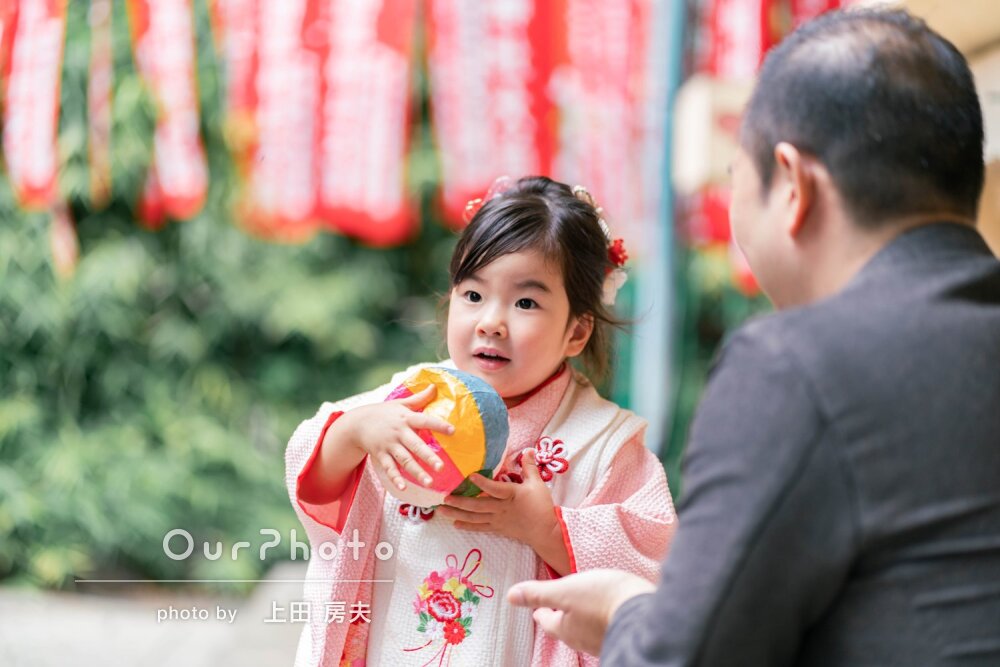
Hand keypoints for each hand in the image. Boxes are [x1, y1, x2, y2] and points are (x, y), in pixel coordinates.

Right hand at [340, 385, 453, 490]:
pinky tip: (404, 488)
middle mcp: (398, 432)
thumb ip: (419, 398)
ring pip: (404, 460)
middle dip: (428, 456)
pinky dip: (395, 478)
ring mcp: (389, 445)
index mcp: (405, 418)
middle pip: (415, 445)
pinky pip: (389, 468)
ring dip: (417, 472)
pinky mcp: (380, 455)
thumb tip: (435, 386)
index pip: (425, 420)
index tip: (453, 431)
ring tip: (429, 483)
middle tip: (441, 467)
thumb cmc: (384, 412)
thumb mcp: (400, 403)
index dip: (438, 425)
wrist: (356, 423)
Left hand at [438, 450, 560, 555]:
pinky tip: (455, 523)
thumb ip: (529, 467)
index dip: (482, 482)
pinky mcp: (497, 528)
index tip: (470, 475)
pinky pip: (480, 527)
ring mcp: (498, 519)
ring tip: (442, 510)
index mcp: (511, 495)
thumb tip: (528, 449)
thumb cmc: (542, 506)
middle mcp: (501, 508)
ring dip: (457, 514)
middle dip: (460, 502)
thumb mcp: (537, 484)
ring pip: (475, 517)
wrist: (545, 531)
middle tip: (444, 497)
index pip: (495, 488)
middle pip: (478, 505)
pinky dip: (467, 525)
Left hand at [507, 569, 655, 655]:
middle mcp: (583, 640)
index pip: (547, 621)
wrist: (646, 613)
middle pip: (566, 629)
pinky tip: (606, 612)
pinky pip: (604, 628)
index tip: (538, 608)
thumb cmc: (602, 600)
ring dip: (580, 619)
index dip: (541, 611)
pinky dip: (600, 620)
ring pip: (585, 630)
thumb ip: (539, 593)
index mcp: (566, 628)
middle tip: (556, 607)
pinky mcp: (621, 633)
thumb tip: (511, 595)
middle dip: (560, 617)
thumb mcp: (565, 590)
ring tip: (581, 607)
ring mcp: (603, 640)